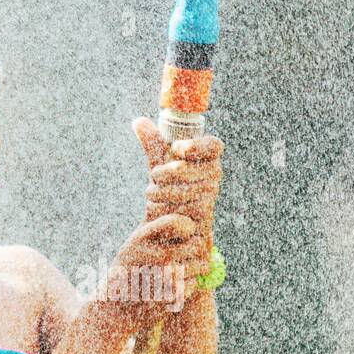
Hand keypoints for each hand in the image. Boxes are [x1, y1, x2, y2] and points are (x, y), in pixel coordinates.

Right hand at [93, 213, 211, 332]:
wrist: (113, 310)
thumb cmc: (127, 271)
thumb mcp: (134, 243)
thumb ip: (154, 223)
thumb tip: (175, 203)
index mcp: (144, 238)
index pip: (181, 222)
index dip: (189, 227)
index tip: (186, 234)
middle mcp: (156, 255)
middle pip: (197, 244)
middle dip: (198, 250)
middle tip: (191, 255)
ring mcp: (167, 277)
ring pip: (201, 265)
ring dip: (198, 268)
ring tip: (186, 270)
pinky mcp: (174, 296)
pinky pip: (196, 284)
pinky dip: (190, 286)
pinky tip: (177, 286)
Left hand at [133, 117, 223, 253]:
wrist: (169, 231)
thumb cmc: (168, 191)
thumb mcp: (160, 168)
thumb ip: (153, 146)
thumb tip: (139, 122)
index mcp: (206, 160)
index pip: (214, 147)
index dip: (199, 146)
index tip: (178, 147)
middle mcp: (213, 180)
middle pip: (200, 170)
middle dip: (173, 172)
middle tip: (154, 175)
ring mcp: (210, 203)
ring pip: (194, 195)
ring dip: (167, 193)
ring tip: (151, 195)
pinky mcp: (204, 228)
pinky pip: (189, 217)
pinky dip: (169, 215)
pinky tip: (159, 214)